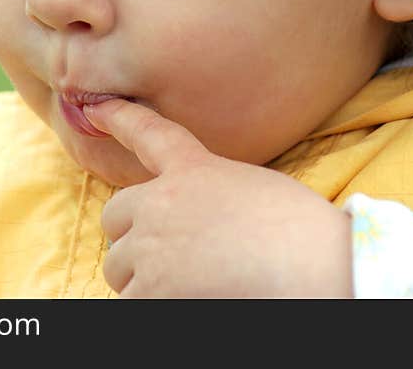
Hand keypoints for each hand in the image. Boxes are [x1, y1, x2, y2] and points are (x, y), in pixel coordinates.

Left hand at [83, 98, 353, 297]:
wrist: (318, 267)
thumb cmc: (304, 234)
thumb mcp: (254, 190)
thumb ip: (212, 194)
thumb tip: (195, 223)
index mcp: (196, 169)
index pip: (150, 135)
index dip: (120, 117)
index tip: (94, 106)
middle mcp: (163, 202)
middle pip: (114, 217)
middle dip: (131, 237)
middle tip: (167, 257)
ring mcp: (153, 245)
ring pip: (119, 268)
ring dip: (141, 279)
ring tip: (190, 285)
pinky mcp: (152, 290)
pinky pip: (130, 303)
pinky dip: (152, 306)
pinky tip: (189, 303)